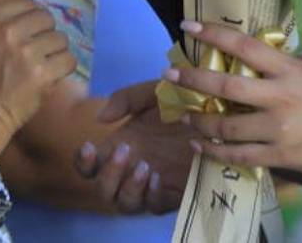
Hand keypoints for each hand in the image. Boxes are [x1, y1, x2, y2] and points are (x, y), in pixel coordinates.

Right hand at [0, 0, 75, 156]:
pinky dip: (64, 68)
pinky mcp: (42, 73)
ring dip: (56, 52)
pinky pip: (69, 59)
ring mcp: (26, 52)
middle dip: (46, 33)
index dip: (35, 16)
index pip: (28, 2)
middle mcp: (7, 31)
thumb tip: (40, 13)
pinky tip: (50, 76)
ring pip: (61, 38)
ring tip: (42, 66)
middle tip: (39, 51)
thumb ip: (5, 24)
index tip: (33, 31)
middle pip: (47, 18)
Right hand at [73, 80, 196, 213]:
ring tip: (145, 167)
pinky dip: (151, 196)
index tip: (90, 145)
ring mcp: (150, 185)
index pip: (89, 165)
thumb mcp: (153, 93)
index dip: (83, 161)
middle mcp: (131, 170)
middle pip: (103, 189)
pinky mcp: (173, 195)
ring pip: (124, 203)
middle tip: (125, 150)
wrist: (218, 115)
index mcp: (121, 147)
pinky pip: (153, 207)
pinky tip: (159, 177)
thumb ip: (126, 98)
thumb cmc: (182, 104)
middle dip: (109, 173)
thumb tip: (101, 118)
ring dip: (128, 187)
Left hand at [163, 20, 301, 177]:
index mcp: (289, 70)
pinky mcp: (278, 156)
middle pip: (225, 84)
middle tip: (171, 74)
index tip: (189, 27)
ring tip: (185, 115)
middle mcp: (280, 97)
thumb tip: (246, 57)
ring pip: (226, 124)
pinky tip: (200, 145)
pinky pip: (238, 155)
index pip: (244, 46)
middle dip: (193, 79)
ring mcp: (278, 128)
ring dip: (199, 119)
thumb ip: (279, 68)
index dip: (213, 34)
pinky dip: (214, 151)